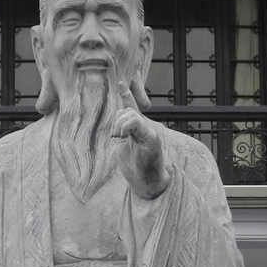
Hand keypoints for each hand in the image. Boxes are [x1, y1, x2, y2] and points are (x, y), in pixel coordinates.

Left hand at [111, 80, 169, 199]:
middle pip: (128, 110)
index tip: (121, 82)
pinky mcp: (151, 139)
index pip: (132, 108)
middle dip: (117, 120)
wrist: (148, 184)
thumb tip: (117, 123)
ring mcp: (150, 133)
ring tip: (118, 139)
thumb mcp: (122, 149)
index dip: (127, 95)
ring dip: (119, 124)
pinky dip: (125, 126)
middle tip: (115, 137)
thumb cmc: (135, 169)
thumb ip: (121, 134)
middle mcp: (146, 129)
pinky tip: (122, 136)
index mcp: (138, 131)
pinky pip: (135, 122)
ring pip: (131, 114)